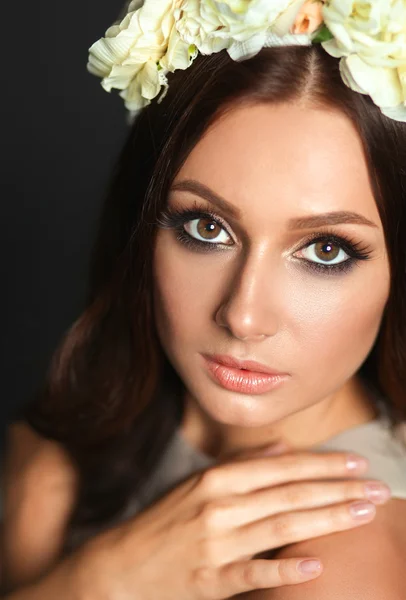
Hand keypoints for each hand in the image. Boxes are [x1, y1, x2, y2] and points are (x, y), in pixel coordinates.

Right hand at [73, 443, 389, 599]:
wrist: (123, 566)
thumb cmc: (165, 521)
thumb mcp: (197, 482)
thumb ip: (241, 462)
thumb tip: (282, 447)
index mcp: (217, 478)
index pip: (281, 468)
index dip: (321, 464)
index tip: (356, 463)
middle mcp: (218, 506)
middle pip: (289, 494)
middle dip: (337, 489)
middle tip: (376, 487)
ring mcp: (216, 544)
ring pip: (281, 527)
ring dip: (326, 519)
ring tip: (362, 512)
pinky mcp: (211, 581)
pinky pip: (254, 574)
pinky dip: (285, 570)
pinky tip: (317, 565)